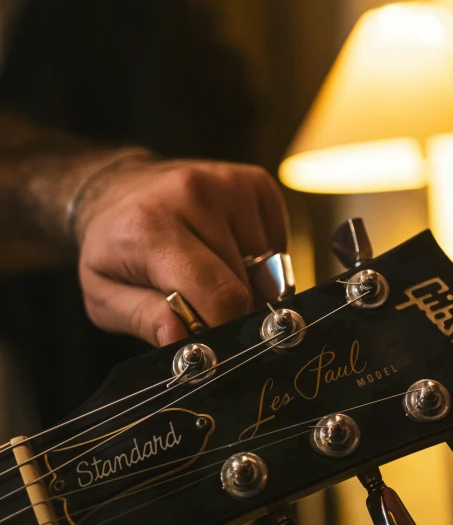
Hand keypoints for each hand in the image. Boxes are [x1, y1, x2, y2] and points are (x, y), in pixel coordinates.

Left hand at [76, 159, 287, 346]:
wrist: (115, 188)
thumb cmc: (112, 246)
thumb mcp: (103, 294)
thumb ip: (143, 318)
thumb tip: (184, 341)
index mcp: (151, 228)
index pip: (219, 295)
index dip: (224, 330)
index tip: (214, 345)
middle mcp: (194, 195)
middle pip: (245, 284)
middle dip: (230, 308)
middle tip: (201, 305)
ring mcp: (228, 183)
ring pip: (266, 264)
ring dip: (247, 281)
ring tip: (210, 272)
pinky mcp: (253, 180)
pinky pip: (277, 240)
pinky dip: (260, 257)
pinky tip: (229, 251)